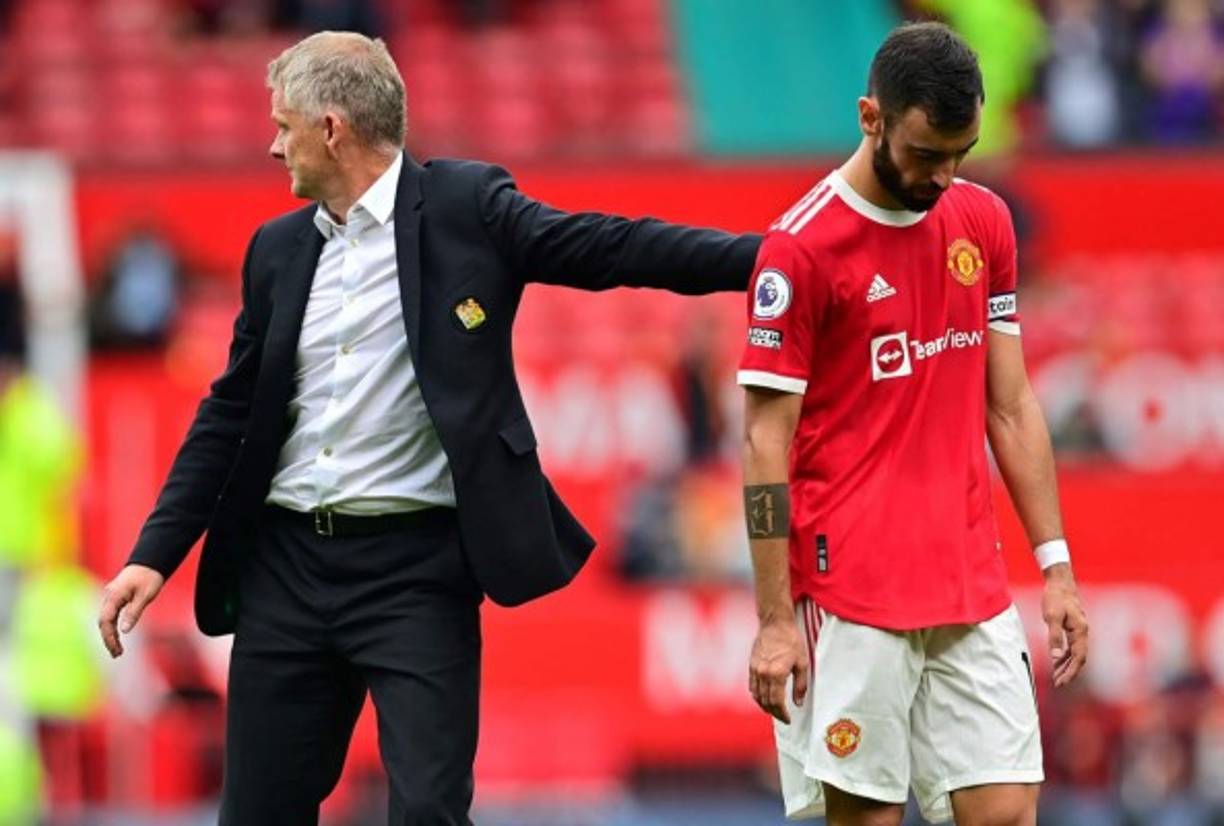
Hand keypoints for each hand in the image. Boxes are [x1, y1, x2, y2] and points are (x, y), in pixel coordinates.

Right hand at [98, 564, 164, 657]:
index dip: (108, 637)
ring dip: (110, 635)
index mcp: (114, 596)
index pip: (106, 621)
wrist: (150, 562)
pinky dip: (112, 627)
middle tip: (117, 654)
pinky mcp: (115, 598)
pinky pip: (110, 615)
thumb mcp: (145, 596)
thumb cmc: (149, 577)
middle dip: (108, 639)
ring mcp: (111, 597)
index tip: (115, 650)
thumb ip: (134, 612)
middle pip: (103, 622)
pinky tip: (117, 636)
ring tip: (118, 651)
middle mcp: (109, 597)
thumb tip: (124, 631)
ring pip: (105, 619)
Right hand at [748, 618, 808, 723]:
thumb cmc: (791, 640)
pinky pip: (752, 686)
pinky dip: (757, 696)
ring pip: (756, 695)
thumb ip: (800, 685)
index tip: (788, 720)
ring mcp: (755, 669)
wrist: (775, 623)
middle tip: (783, 718)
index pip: (777, 702)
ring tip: (774, 710)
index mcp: (777, 674)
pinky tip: (764, 698)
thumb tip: (798, 703)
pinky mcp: (751, 665)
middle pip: (765, 701)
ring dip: (764, 706)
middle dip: (774, 713)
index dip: (782, 714)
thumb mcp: (802, 663)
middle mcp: (763, 673)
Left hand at [1041, 563, 1087, 686]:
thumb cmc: (1055, 598)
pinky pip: (1071, 647)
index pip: (1078, 657)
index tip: (1061, 682)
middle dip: (1069, 672)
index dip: (1071, 671)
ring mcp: (1079, 631)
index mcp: (1080, 631)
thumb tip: (1054, 657)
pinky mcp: (1073, 628)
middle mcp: (1083, 632)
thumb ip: (1054, 637)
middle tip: (1057, 684)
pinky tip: (1056, 662)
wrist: (1060, 582)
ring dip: (1066, 666)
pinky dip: (1064, 656)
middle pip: (1079, 658)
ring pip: (1075, 654)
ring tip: (1056, 677)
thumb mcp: (1051, 617)